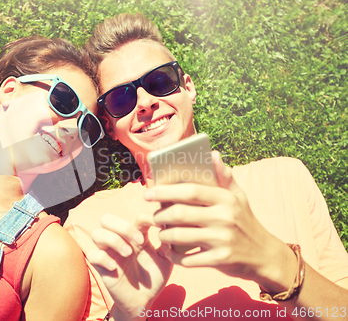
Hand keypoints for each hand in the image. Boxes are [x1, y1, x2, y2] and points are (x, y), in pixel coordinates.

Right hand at [87, 213, 172, 319]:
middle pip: (107, 219)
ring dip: (113, 240)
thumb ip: (168, 244)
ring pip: (97, 233)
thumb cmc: (153, 279)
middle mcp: (119, 240)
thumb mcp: (165, 260)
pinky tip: (115, 267)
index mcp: (135, 236)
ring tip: (128, 253)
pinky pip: (92, 255)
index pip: (135, 218)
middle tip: (139, 241)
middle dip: (124, 227)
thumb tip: (172, 227)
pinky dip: (103, 258)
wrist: (144, 301)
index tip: (159, 226)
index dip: (146, 218)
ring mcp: (108, 253)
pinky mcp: (101, 267)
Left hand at [146, 151, 296, 291]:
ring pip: (179, 236)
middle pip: (180, 213)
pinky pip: (187, 259)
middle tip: (153, 217)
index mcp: (226, 199)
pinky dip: (174, 257)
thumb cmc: (245, 221)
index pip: (191, 190)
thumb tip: (213, 154)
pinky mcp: (221, 260)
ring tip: (161, 233)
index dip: (166, 190)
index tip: (149, 192)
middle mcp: (225, 217)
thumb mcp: (239, 197)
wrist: (265, 255)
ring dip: (164, 236)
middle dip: (160, 215)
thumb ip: (224, 176)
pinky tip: (169, 252)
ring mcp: (223, 240)